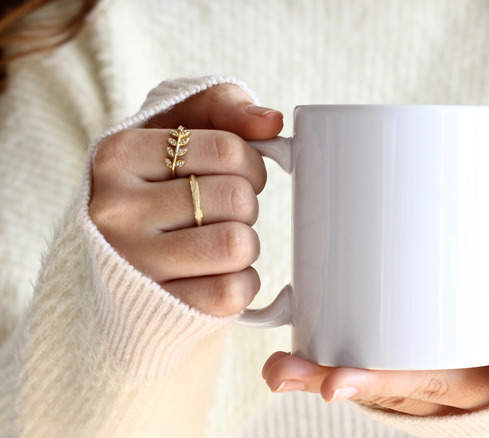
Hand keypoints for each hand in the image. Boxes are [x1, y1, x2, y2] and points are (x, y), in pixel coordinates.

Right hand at [89, 84, 282, 316]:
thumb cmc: (163, 182)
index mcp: (119, 154)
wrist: (120, 261)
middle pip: (236, 198)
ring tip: (219, 240)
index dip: (251, 163)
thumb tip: (271, 122)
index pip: (228, 149)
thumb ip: (225, 106)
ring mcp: (132, 263)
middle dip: (246, 205)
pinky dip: (241, 282)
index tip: (237, 174)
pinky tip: (217, 274)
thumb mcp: (180, 127)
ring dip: (245, 243)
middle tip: (222, 212)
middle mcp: (115, 209)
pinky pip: (232, 291)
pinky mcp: (157, 309)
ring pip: (237, 244)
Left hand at [262, 320, 488, 415]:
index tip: (332, 384)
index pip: (414, 385)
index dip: (373, 385)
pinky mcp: (409, 363)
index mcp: (466, 381)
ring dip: (317, 375)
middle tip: (280, 371)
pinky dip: (332, 364)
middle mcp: (436, 388)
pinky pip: (371, 370)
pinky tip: (296, 355)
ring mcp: (419, 379)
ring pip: (366, 381)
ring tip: (276, 367)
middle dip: (325, 381)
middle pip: (376, 387)